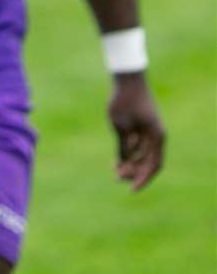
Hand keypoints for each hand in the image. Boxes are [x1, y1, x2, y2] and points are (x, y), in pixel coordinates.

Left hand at [108, 72, 164, 190]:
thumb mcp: (121, 126)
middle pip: (147, 163)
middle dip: (134, 173)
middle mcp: (154, 137)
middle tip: (118, 178)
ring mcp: (146, 134)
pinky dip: (126, 157)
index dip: (144, 179)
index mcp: (157, 137)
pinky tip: (116, 165)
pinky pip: (133, 149)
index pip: (154, 165)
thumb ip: (123, 145)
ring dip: (129, 166)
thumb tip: (123, 164)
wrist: (126, 83)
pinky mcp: (136, 130)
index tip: (133, 189)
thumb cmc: (125, 102)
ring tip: (116, 173)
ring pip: (140, 157)